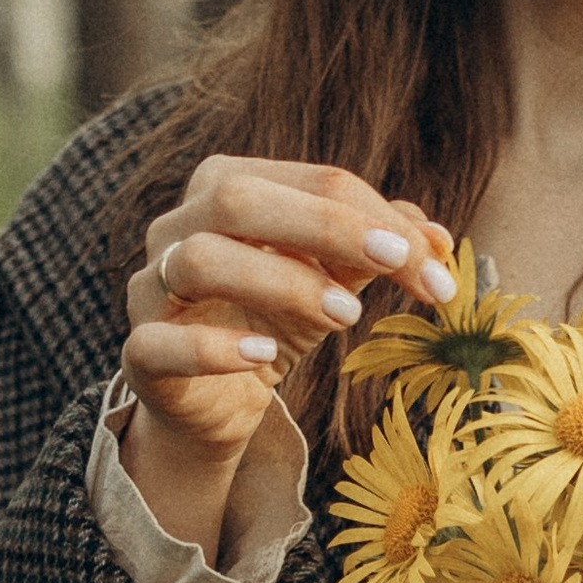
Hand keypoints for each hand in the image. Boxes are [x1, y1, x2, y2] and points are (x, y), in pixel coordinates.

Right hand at [118, 156, 455, 557]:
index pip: (309, 181)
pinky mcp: (141, 351)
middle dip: (326, 226)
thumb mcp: (334, 281)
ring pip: (198, 260)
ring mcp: (151, 287)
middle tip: (395, 262)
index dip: (377, 217)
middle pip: (238, 198)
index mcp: (229, 188)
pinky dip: (213, 347)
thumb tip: (440, 239)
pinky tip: (263, 356)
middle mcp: (178, 225)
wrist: (217, 401)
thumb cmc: (274, 321)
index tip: (436, 265)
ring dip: (280, 281)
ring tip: (346, 314)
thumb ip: (380, 251)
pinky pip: (158, 341)